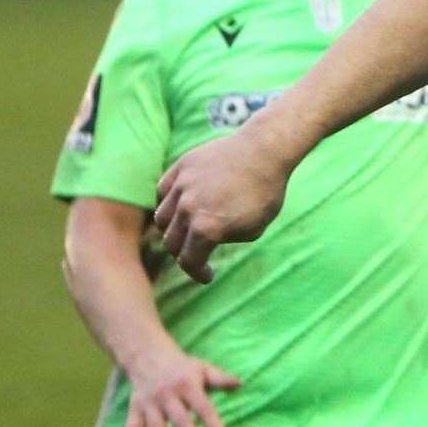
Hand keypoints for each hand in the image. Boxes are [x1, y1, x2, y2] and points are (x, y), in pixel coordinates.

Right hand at [113, 345, 240, 426]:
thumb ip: (220, 378)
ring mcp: (151, 404)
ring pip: (155, 426)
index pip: (204, 409)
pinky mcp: (136, 410)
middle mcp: (169, 396)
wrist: (148, 356)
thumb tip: (239, 384)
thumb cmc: (182, 367)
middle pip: (181, 421)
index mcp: (189, 386)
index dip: (214, 426)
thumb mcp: (203, 368)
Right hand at [154, 127, 290, 283]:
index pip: (189, 261)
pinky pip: (164, 192)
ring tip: (186, 230)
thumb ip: (226, 238)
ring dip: (172, 229)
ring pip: (162, 218)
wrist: (266, 150)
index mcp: (205, 229)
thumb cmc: (266, 191)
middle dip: (184, 253)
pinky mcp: (180, 167)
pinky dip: (168, 203)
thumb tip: (210, 240)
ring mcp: (181, 186)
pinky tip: (180, 207)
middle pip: (171, 242)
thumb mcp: (254, 228)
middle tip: (195, 254)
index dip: (197, 273)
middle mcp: (187, 209)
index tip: (206, 276)